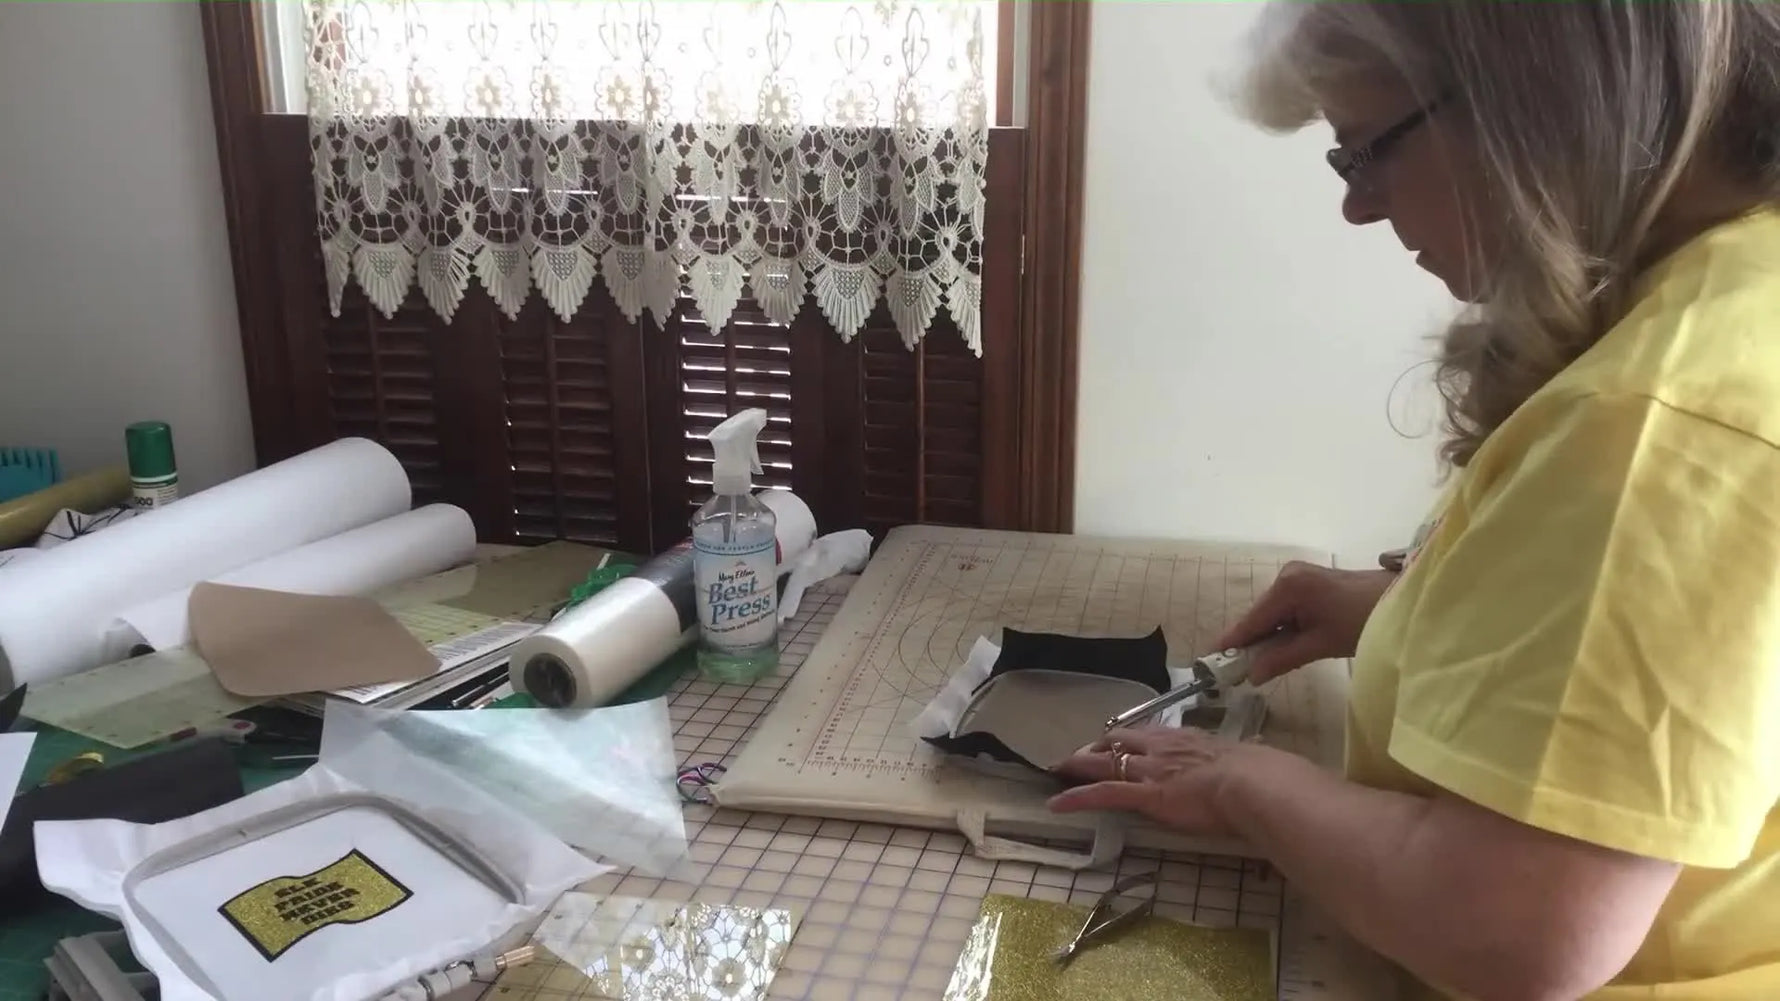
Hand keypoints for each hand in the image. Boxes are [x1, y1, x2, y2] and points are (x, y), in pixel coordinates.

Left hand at [1046, 727, 1273, 838]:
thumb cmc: (1260, 773)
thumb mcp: (1249, 757)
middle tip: (1082, 755)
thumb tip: (1262, 750)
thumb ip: (1245, 756)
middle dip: (1099, 747)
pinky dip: (1077, 798)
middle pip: (1120, 741)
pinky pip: (1103, 794)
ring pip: (1105, 763)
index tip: (1122, 743)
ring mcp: (1151, 771)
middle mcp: (1162, 749)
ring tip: (1060, 769)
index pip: (1149, 734)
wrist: (1254, 783)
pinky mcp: (1144, 795)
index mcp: (1187, 739)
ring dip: (1080, 765)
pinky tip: (1056, 803)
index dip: (1131, 739)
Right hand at [1214, 562, 1395, 681]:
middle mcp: (1287, 574)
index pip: (1250, 621)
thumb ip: (1282, 658)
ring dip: (1270, 637)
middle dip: (1252, 643)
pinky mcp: (1310, 581)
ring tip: (1262, 664)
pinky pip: (1286, 608)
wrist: (1403, 600)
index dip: (1232, 644)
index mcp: (1287, 586)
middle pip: (1260, 616)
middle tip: (1240, 672)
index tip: (1211, 663)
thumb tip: (1251, 676)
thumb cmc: (1363, 622)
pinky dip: (1284, 627)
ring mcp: (1299, 575)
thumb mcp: (1321, 644)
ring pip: (1273, 613)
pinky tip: (1284, 645)